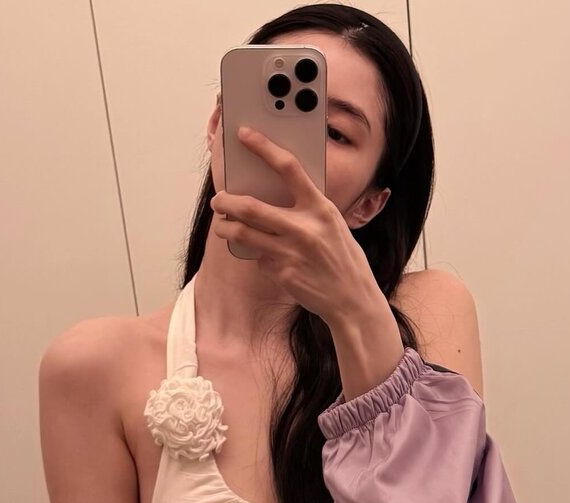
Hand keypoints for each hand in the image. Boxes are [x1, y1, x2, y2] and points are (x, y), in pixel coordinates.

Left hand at [210, 125, 379, 327]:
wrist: (352, 300)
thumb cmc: (343, 259)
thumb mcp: (333, 225)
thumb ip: (308, 210)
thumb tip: (276, 196)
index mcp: (320, 208)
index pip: (288, 168)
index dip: (264, 148)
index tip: (245, 135)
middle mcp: (304, 228)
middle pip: (250, 207)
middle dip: (226, 201)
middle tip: (218, 200)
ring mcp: (290, 253)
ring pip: (243, 234)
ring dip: (225, 228)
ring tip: (221, 226)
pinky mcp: (282, 274)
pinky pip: (259, 259)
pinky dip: (259, 256)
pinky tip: (269, 260)